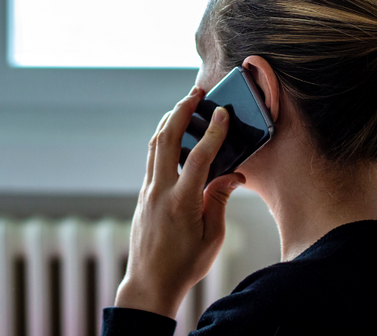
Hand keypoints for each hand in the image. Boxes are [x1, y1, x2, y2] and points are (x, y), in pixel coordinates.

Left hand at [115, 86, 244, 318]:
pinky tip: (173, 136)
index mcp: (182, 203)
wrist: (149, 284)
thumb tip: (232, 175)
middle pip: (166, 140)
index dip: (213, 133)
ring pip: (154, 146)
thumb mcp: (212, 237)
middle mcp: (160, 192)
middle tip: (194, 94)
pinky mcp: (143, 196)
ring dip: (168, 122)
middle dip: (181, 112)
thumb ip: (220, 201)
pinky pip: (151, 159)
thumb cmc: (185, 265)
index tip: (222, 113)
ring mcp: (148, 192)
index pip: (199, 157)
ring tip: (183, 106)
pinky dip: (162, 140)